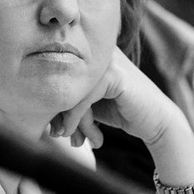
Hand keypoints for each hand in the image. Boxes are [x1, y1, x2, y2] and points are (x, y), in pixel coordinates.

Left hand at [50, 47, 183, 146]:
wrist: (156, 122)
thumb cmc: (119, 111)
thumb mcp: (86, 104)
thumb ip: (65, 100)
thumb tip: (37, 112)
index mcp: (85, 54)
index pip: (57, 77)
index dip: (53, 105)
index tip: (54, 130)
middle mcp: (93, 52)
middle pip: (61, 83)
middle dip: (58, 114)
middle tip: (59, 136)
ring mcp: (104, 60)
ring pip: (70, 91)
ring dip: (70, 121)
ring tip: (75, 141)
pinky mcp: (112, 74)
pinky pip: (83, 97)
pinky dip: (78, 119)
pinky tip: (86, 136)